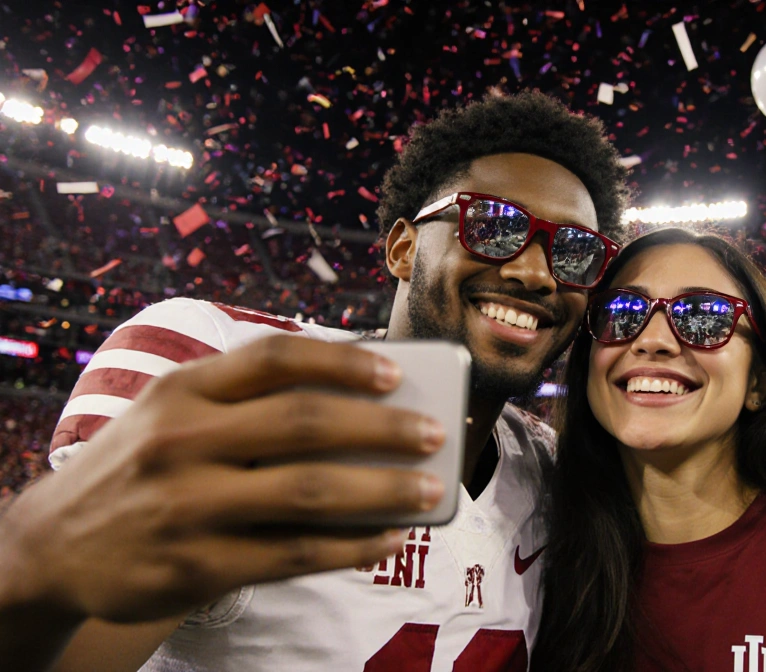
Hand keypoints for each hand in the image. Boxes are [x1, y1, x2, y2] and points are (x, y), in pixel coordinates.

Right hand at [0, 335, 445, 624]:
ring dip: (382, 490)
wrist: (49, 547)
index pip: (274, 358)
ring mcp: (187, 507)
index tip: (396, 371)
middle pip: (304, 424)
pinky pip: (293, 554)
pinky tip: (385, 539)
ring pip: (308, 493)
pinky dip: (350, 546)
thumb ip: (242, 403)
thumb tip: (357, 404)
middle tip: (434, 434)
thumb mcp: (168, 414)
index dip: (343, 360)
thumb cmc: (138, 468)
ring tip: (426, 490)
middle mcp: (182, 442)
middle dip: (383, 428)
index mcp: (181, 390)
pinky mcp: (196, 566)